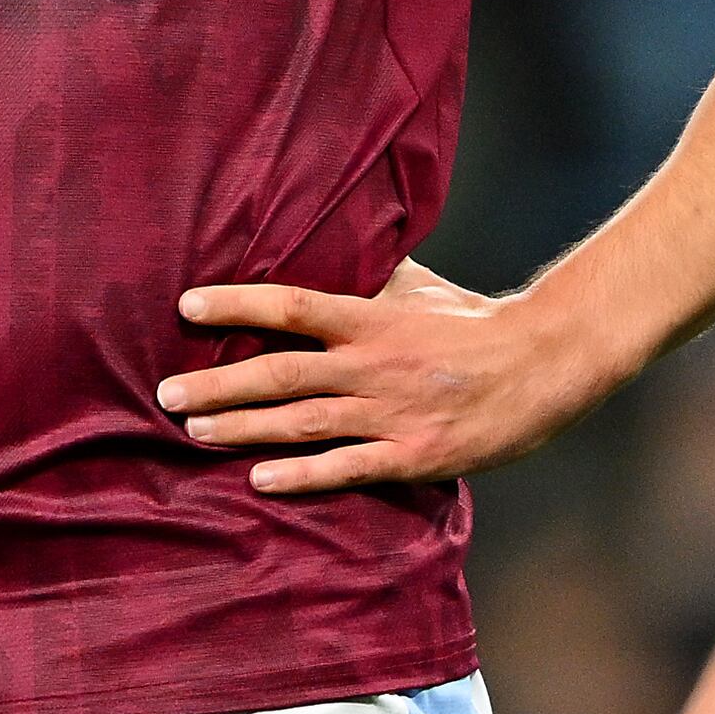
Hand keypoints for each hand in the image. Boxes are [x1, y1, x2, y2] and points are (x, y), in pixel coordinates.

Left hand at [159, 259, 630, 491]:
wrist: (548, 365)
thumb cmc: (477, 323)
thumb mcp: (421, 288)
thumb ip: (370, 275)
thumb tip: (332, 234)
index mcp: (372, 320)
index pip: (291, 306)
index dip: (236, 304)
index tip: (186, 305)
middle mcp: (373, 366)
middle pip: (280, 373)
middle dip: (217, 384)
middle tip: (166, 393)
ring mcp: (392, 414)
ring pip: (302, 423)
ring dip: (242, 427)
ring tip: (193, 430)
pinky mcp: (413, 456)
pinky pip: (347, 468)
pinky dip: (302, 476)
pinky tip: (259, 478)